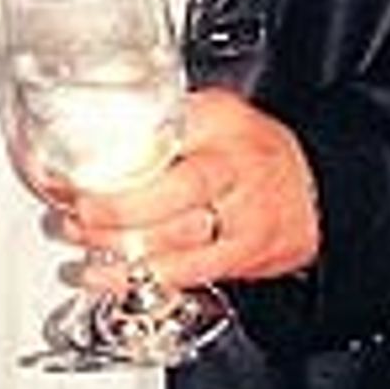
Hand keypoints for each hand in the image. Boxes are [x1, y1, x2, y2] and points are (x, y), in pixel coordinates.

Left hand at [61, 87, 320, 291]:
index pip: (167, 147)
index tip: (78, 177)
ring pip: (168, 244)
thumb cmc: (258, 146)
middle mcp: (231, 179)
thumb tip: (106, 114)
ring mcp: (237, 225)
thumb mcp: (218, 110)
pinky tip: (105, 276)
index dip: (118, 170)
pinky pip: (182, 275)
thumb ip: (168, 113)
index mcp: (222, 134)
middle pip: (164, 203)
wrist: (318, 189)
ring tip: (78, 240)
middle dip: (108, 213)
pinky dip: (137, 278)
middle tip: (71, 211)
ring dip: (113, 247)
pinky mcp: (239, 262)